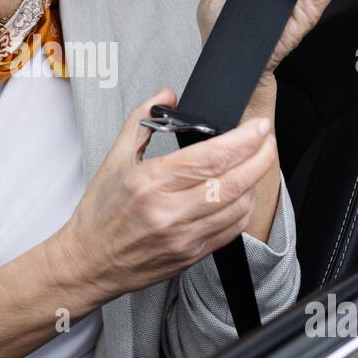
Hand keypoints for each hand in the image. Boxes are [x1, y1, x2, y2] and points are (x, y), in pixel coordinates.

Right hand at [51, 88, 277, 300]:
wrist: (89, 262)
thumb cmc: (99, 213)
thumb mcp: (114, 158)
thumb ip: (141, 120)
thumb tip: (167, 95)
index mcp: (150, 182)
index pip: (212, 157)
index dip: (244, 139)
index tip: (259, 126)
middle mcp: (169, 212)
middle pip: (235, 182)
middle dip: (262, 156)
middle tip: (268, 139)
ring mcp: (184, 237)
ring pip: (239, 206)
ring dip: (255, 181)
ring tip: (257, 162)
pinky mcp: (192, 255)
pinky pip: (231, 230)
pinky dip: (244, 208)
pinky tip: (242, 192)